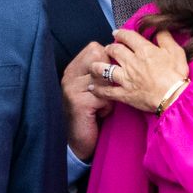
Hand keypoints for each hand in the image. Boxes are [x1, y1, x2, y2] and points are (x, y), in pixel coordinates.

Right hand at [62, 42, 113, 161]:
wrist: (78, 143)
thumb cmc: (90, 115)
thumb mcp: (93, 89)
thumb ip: (101, 73)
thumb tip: (122, 58)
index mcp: (73, 68)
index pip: (95, 48)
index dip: (108, 59)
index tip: (110, 76)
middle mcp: (69, 75)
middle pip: (99, 56)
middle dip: (110, 73)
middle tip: (106, 92)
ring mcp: (72, 88)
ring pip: (104, 76)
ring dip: (109, 92)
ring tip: (103, 105)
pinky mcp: (78, 102)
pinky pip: (104, 96)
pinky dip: (107, 107)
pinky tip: (100, 114)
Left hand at [89, 29, 188, 113]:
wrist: (174, 97)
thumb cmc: (176, 75)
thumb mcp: (176, 51)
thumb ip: (165, 38)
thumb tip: (159, 28)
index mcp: (144, 50)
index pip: (128, 37)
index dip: (120, 33)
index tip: (116, 32)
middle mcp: (131, 62)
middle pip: (114, 50)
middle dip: (109, 47)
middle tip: (108, 48)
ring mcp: (126, 78)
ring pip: (105, 69)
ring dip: (98, 66)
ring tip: (94, 65)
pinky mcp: (124, 94)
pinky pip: (107, 92)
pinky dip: (98, 90)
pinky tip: (92, 87)